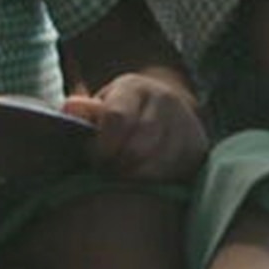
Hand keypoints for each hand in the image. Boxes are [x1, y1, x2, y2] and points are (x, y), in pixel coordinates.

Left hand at [63, 72, 206, 182]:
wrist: (166, 109)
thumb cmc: (123, 112)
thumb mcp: (102, 104)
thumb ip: (85, 111)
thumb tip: (70, 108)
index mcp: (134, 88)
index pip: (116, 118)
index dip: (102, 145)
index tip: (94, 158)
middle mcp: (165, 101)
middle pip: (137, 147)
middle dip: (117, 165)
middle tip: (108, 171)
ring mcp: (185, 123)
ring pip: (157, 165)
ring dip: (136, 176)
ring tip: (125, 174)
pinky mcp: (198, 146)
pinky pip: (175, 173)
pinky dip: (157, 180)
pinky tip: (146, 176)